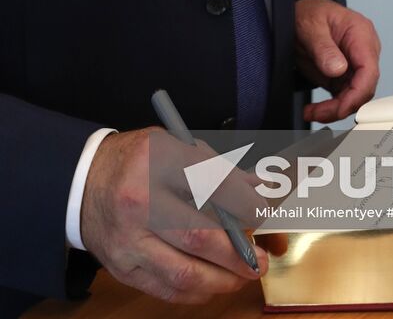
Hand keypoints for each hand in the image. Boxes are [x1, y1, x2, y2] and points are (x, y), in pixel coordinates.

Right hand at [80, 129, 267, 304]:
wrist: (82, 181)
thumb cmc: (138, 160)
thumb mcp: (175, 145)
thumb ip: (217, 167)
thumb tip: (257, 188)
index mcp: (157, 162)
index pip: (213, 185)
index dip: (246, 204)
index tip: (264, 213)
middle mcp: (140, 202)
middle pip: (199, 237)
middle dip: (238, 254)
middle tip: (260, 261)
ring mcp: (128, 240)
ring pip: (184, 272)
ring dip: (222, 280)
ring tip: (242, 276)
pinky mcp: (122, 268)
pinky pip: (166, 289)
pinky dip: (197, 292)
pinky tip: (213, 284)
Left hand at [295, 0, 380, 123]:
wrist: (302, 13)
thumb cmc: (310, 12)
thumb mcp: (311, 26)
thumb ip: (324, 48)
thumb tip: (338, 69)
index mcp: (361, 34)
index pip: (369, 70)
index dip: (357, 93)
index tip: (340, 107)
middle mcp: (363, 51)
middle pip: (364, 88)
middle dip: (342, 106)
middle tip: (317, 113)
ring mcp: (355, 64)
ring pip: (355, 96)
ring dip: (335, 109)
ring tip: (312, 112)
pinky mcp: (345, 75)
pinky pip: (345, 96)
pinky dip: (332, 107)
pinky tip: (316, 110)